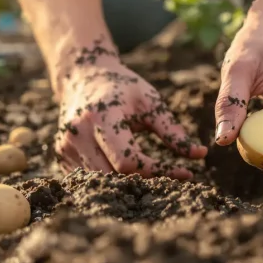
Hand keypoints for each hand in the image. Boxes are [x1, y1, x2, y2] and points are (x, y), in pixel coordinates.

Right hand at [54, 42, 206, 178]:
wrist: (83, 77)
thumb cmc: (122, 88)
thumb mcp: (150, 103)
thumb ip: (173, 130)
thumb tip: (201, 154)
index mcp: (102, 116)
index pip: (129, 160)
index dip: (158, 171)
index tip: (184, 173)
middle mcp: (78, 134)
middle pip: (114, 176)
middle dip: (145, 181)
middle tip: (171, 181)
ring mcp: (66, 146)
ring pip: (101, 182)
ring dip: (128, 185)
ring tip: (154, 180)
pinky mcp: (61, 155)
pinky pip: (88, 179)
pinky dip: (110, 181)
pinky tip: (128, 176)